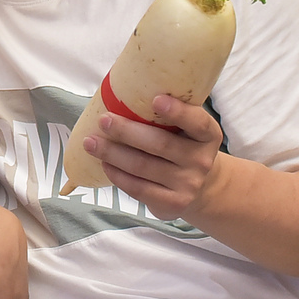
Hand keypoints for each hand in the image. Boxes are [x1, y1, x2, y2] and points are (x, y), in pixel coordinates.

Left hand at [84, 95, 223, 219]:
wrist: (201, 187)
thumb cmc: (183, 148)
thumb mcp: (186, 130)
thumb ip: (167, 116)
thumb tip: (121, 96)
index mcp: (208, 135)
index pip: (197, 122)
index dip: (178, 111)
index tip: (156, 99)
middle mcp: (201, 160)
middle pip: (160, 144)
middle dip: (127, 131)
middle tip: (103, 120)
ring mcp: (189, 184)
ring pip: (143, 166)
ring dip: (113, 153)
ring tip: (91, 142)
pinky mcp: (174, 203)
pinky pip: (139, 188)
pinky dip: (118, 175)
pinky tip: (104, 164)